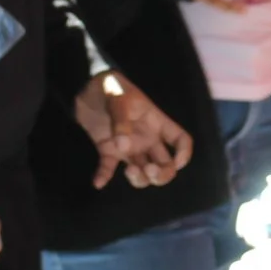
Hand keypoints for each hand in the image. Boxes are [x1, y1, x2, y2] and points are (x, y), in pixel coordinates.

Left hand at [75, 72, 193, 189]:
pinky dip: (104, 177)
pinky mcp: (108, 151)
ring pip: (142, 172)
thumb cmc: (110, 87)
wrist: (86, 88)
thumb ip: (121, 121)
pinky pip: (109, 169)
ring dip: (140, 179)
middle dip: (162, 175)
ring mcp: (128, 147)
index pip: (180, 140)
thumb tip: (124, 147)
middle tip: (148, 171)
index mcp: (157, 124)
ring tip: (128, 171)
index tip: (176, 163)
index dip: (184, 154)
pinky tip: (97, 182)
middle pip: (164, 165)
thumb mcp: (118, 98)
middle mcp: (147, 139)